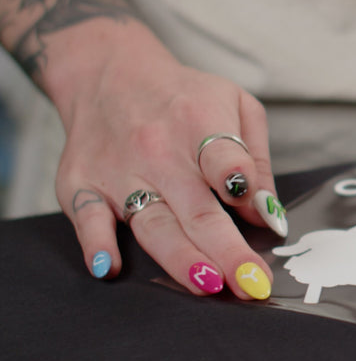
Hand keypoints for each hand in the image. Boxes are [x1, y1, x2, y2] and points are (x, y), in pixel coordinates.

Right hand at [52, 23, 285, 298]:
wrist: (111, 73)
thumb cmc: (185, 97)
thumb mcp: (236, 106)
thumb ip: (256, 158)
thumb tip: (268, 215)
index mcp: (200, 123)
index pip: (224, 157)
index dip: (242, 183)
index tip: (261, 218)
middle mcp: (158, 150)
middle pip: (197, 210)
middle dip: (227, 251)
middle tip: (251, 284)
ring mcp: (119, 170)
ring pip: (153, 225)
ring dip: (180, 259)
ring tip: (207, 286)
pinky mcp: (82, 185)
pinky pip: (89, 220)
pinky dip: (97, 244)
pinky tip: (110, 268)